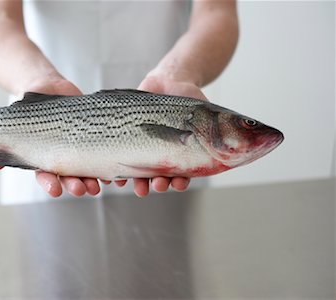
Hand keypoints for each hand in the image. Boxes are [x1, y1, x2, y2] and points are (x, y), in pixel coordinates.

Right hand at [0, 76, 102, 197]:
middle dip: (75, 184)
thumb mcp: (12, 121)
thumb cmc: (27, 106)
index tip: (55, 190)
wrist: (46, 86)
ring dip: (93, 178)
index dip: (50, 183)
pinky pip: (103, 151)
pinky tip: (114, 170)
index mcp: (42, 157)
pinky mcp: (93, 135)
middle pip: (69, 175)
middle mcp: (61, 156)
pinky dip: (109, 163)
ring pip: (87, 167)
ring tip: (98, 185)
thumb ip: (2, 141)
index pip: (45, 175)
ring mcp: (78, 147)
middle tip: (81, 190)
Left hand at [126, 74, 208, 196]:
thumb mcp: (205, 112)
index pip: (182, 174)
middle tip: (159, 186)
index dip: (180, 182)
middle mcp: (163, 155)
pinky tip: (116, 178)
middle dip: (159, 184)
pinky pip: (121, 157)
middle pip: (160, 177)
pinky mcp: (128, 139)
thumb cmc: (189, 97)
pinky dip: (117, 170)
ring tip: (140, 188)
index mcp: (182, 154)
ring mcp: (144, 149)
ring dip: (140, 183)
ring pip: (141, 172)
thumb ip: (214, 128)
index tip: (179, 183)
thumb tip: (237, 140)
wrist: (168, 80)